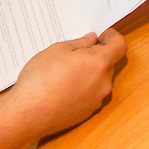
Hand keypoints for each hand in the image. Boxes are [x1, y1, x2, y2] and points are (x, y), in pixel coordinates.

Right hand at [2, 28, 125, 140]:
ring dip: (88, 72)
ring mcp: (96, 100)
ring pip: (99, 80)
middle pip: (109, 63)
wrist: (28, 114)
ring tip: (64, 71)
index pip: (120, 46)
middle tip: (75, 52)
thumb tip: (92, 40)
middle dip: (96, 55)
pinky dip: (82, 87)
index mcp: (99, 64)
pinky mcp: (87, 112)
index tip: (101, 35)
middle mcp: (103, 83)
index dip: (112, 37)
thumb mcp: (58, 50)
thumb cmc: (41, 79)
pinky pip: (90, 94)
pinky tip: (62, 87)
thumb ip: (80, 43)